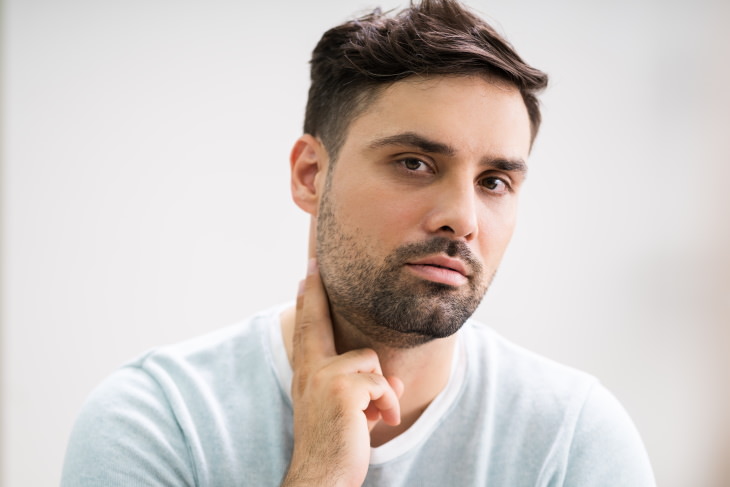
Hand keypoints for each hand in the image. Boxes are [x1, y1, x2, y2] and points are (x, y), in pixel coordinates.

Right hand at [282, 259, 402, 486]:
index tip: (306, 276)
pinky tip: (381, 422)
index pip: (307, 331)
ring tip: (376, 417)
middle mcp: (310, 371)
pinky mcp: (344, 389)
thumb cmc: (337, 447)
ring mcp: (324, 377)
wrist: (322, 477)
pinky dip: (389, 405)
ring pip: (370, 360)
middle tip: (312, 265)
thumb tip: (393, 381)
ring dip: (381, 392)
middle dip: (315, 291)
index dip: (307, 302)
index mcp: (307, 375)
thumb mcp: (352, 412)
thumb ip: (366, 389)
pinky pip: (382, 384)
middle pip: (315, 322)